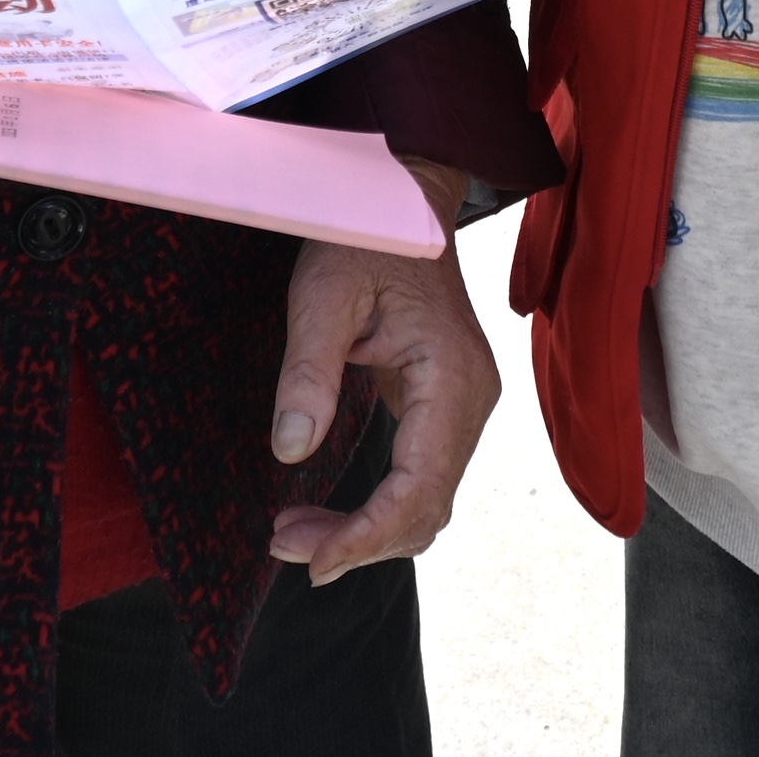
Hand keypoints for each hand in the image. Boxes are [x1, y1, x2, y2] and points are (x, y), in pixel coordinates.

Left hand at [268, 165, 494, 584]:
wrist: (406, 198)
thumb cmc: (364, 237)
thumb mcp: (322, 294)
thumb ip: (308, 372)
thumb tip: (291, 451)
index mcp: (451, 375)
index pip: (419, 484)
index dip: (368, 533)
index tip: (314, 560)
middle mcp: (473, 400)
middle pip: (427, 506)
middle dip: (359, 541)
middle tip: (285, 546)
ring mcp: (465, 404)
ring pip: (427, 501)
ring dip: (368, 531)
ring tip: (296, 535)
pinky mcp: (446, 405)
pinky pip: (422, 477)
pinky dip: (381, 508)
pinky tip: (332, 515)